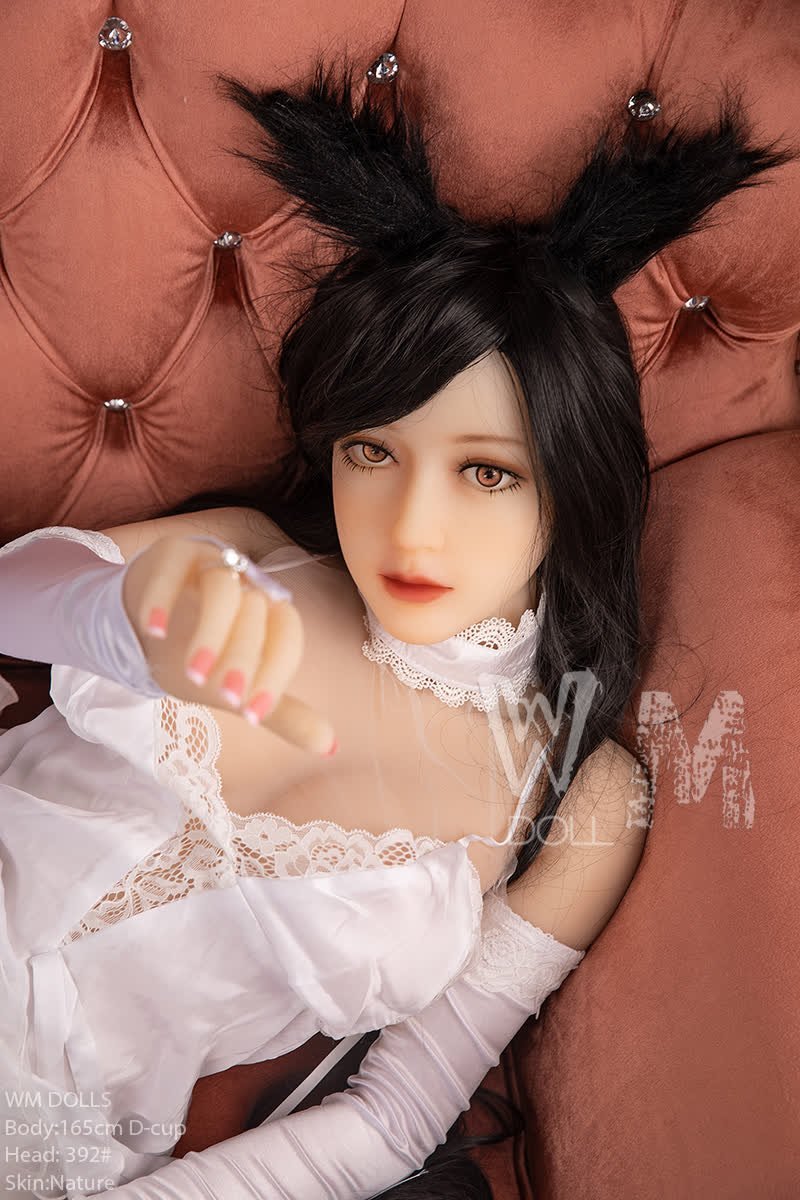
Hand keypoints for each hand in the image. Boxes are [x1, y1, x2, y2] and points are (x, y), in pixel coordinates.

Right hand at [121, 533, 335, 755]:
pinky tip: (154, 632)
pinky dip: (163, 599)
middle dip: (243, 659)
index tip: (253, 714)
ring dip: (211, 632)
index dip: (276, 673)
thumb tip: (331, 747)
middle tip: (224, 698)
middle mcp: (246, 584)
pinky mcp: (171, 554)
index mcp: (270, 612)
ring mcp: (209, 563)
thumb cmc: (197, 657)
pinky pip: (172, 570)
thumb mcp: (235, 690)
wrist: (141, 630)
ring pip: (222, 587)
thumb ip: (279, 713)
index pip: (287, 635)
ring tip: (192, 675)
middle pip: (255, 612)